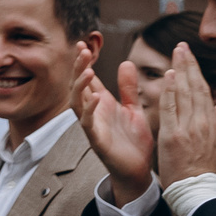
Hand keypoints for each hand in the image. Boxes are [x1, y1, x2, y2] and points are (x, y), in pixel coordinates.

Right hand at [72, 64, 154, 206]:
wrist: (138, 171)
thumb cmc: (134, 142)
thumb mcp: (134, 109)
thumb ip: (129, 88)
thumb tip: (126, 62)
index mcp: (102, 104)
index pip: (88, 78)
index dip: (83, 62)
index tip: (83, 44)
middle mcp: (93, 113)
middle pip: (77, 86)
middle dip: (77, 68)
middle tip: (81, 50)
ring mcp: (92, 126)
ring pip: (76, 102)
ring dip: (79, 86)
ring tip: (86, 70)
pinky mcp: (96, 141)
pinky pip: (87, 123)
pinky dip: (89, 110)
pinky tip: (96, 97)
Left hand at [155, 43, 215, 187]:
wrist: (196, 191)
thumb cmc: (206, 171)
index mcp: (212, 124)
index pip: (204, 92)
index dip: (197, 72)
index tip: (191, 57)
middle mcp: (201, 123)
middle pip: (195, 88)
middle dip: (189, 64)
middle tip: (182, 45)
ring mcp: (187, 128)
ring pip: (185, 94)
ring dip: (181, 71)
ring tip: (177, 52)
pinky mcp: (173, 136)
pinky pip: (171, 109)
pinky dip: (171, 91)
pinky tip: (170, 76)